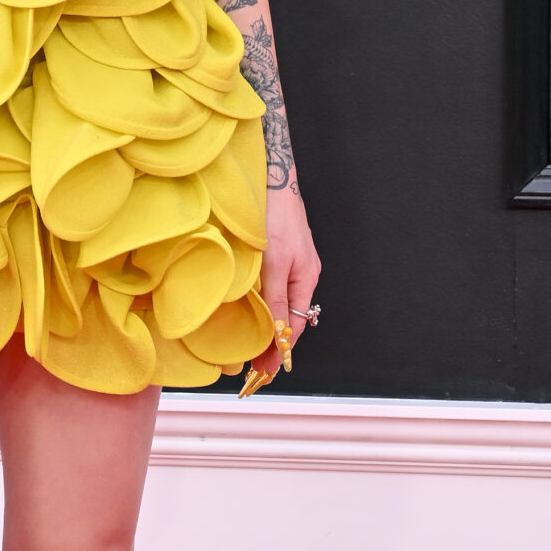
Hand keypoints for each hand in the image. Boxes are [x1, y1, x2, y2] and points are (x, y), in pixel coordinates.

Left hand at [248, 184, 321, 388]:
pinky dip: (260, 302)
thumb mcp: (275, 263)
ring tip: (243, 343)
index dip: (280, 349)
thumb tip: (277, 335)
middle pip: (287, 317)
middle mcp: (301, 274)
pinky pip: (270, 287)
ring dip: (263, 322)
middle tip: (249, 364)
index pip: (296, 325)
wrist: (270, 180)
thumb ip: (276, 299)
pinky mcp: (276, 254)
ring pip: (277, 302)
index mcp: (306, 278)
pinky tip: (245, 309)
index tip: (265, 370)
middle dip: (270, 341)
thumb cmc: (275, 217)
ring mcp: (289, 264)